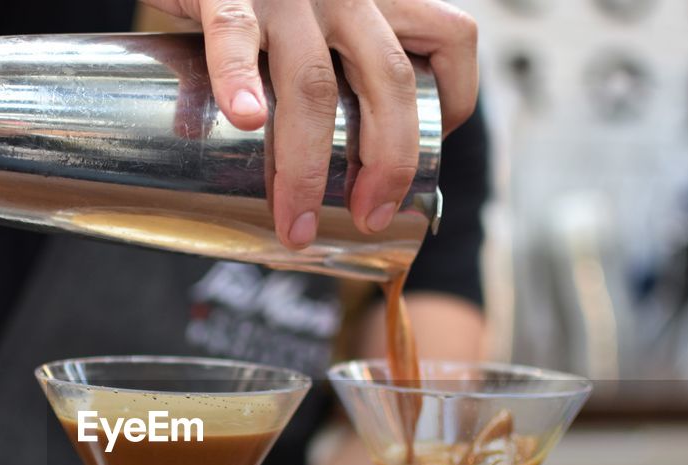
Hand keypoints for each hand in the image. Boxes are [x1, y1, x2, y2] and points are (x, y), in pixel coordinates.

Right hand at [141, 0, 477, 247]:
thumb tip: (321, 168)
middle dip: (388, 163)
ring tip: (294, 219)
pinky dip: (239, 82)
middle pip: (389, 80)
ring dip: (308, 166)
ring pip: (314, 83)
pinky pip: (234, 35)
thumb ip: (328, 69)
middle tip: (368, 217)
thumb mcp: (315, 21)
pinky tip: (245, 120)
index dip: (453, 105)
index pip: (451, 38)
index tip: (421, 161)